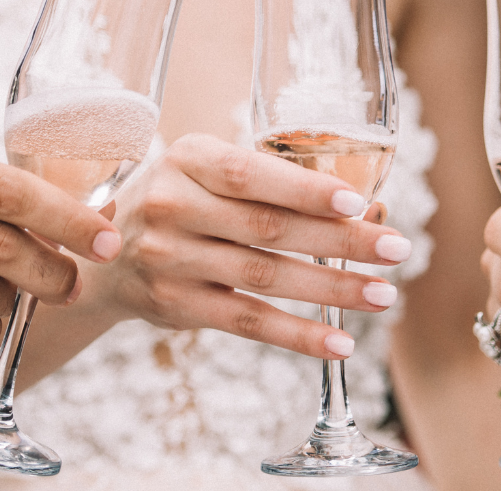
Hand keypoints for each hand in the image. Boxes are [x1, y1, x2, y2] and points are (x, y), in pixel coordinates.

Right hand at [89, 134, 412, 361]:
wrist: (104, 254)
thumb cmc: (184, 201)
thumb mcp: (208, 172)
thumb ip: (276, 184)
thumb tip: (371, 210)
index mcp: (188, 158)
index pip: (250, 172)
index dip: (305, 190)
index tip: (357, 203)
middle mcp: (173, 205)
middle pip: (268, 228)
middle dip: (340, 242)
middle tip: (396, 249)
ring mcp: (170, 259)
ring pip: (264, 277)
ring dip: (331, 290)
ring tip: (382, 295)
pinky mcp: (176, 305)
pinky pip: (247, 322)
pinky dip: (298, 335)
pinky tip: (339, 342)